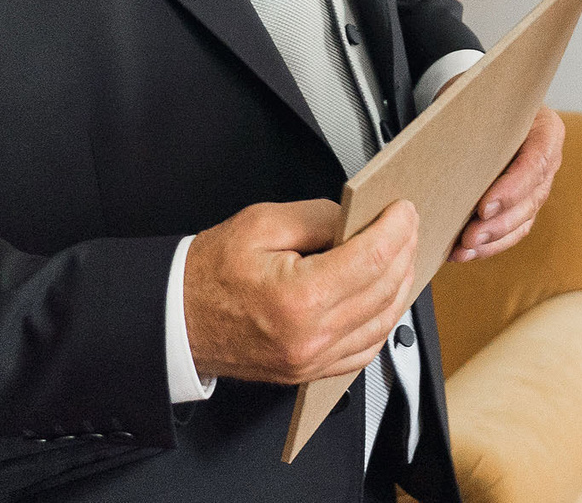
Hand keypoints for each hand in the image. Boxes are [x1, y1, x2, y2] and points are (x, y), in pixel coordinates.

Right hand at [184, 198, 417, 383]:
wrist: (175, 320)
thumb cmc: (208, 276)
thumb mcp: (262, 224)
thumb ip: (320, 217)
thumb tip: (359, 219)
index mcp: (299, 298)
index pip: (373, 258)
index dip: (397, 227)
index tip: (404, 210)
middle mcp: (310, 337)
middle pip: (385, 289)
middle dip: (404, 250)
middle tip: (406, 225)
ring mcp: (311, 361)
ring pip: (383, 323)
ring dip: (400, 285)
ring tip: (401, 254)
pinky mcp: (309, 372)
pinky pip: (364, 350)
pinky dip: (383, 319)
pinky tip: (384, 294)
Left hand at [453, 106, 563, 261]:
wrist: (482, 106)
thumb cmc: (480, 100)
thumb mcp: (480, 99)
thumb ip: (475, 120)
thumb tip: (443, 144)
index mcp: (546, 130)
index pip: (536, 163)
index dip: (512, 189)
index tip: (482, 207)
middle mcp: (547, 160)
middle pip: (531, 199)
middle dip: (499, 223)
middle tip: (469, 236)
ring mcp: (537, 185)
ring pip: (523, 220)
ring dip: (493, 240)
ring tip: (464, 249)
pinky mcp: (522, 204)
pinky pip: (513, 230)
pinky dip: (490, 245)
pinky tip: (467, 253)